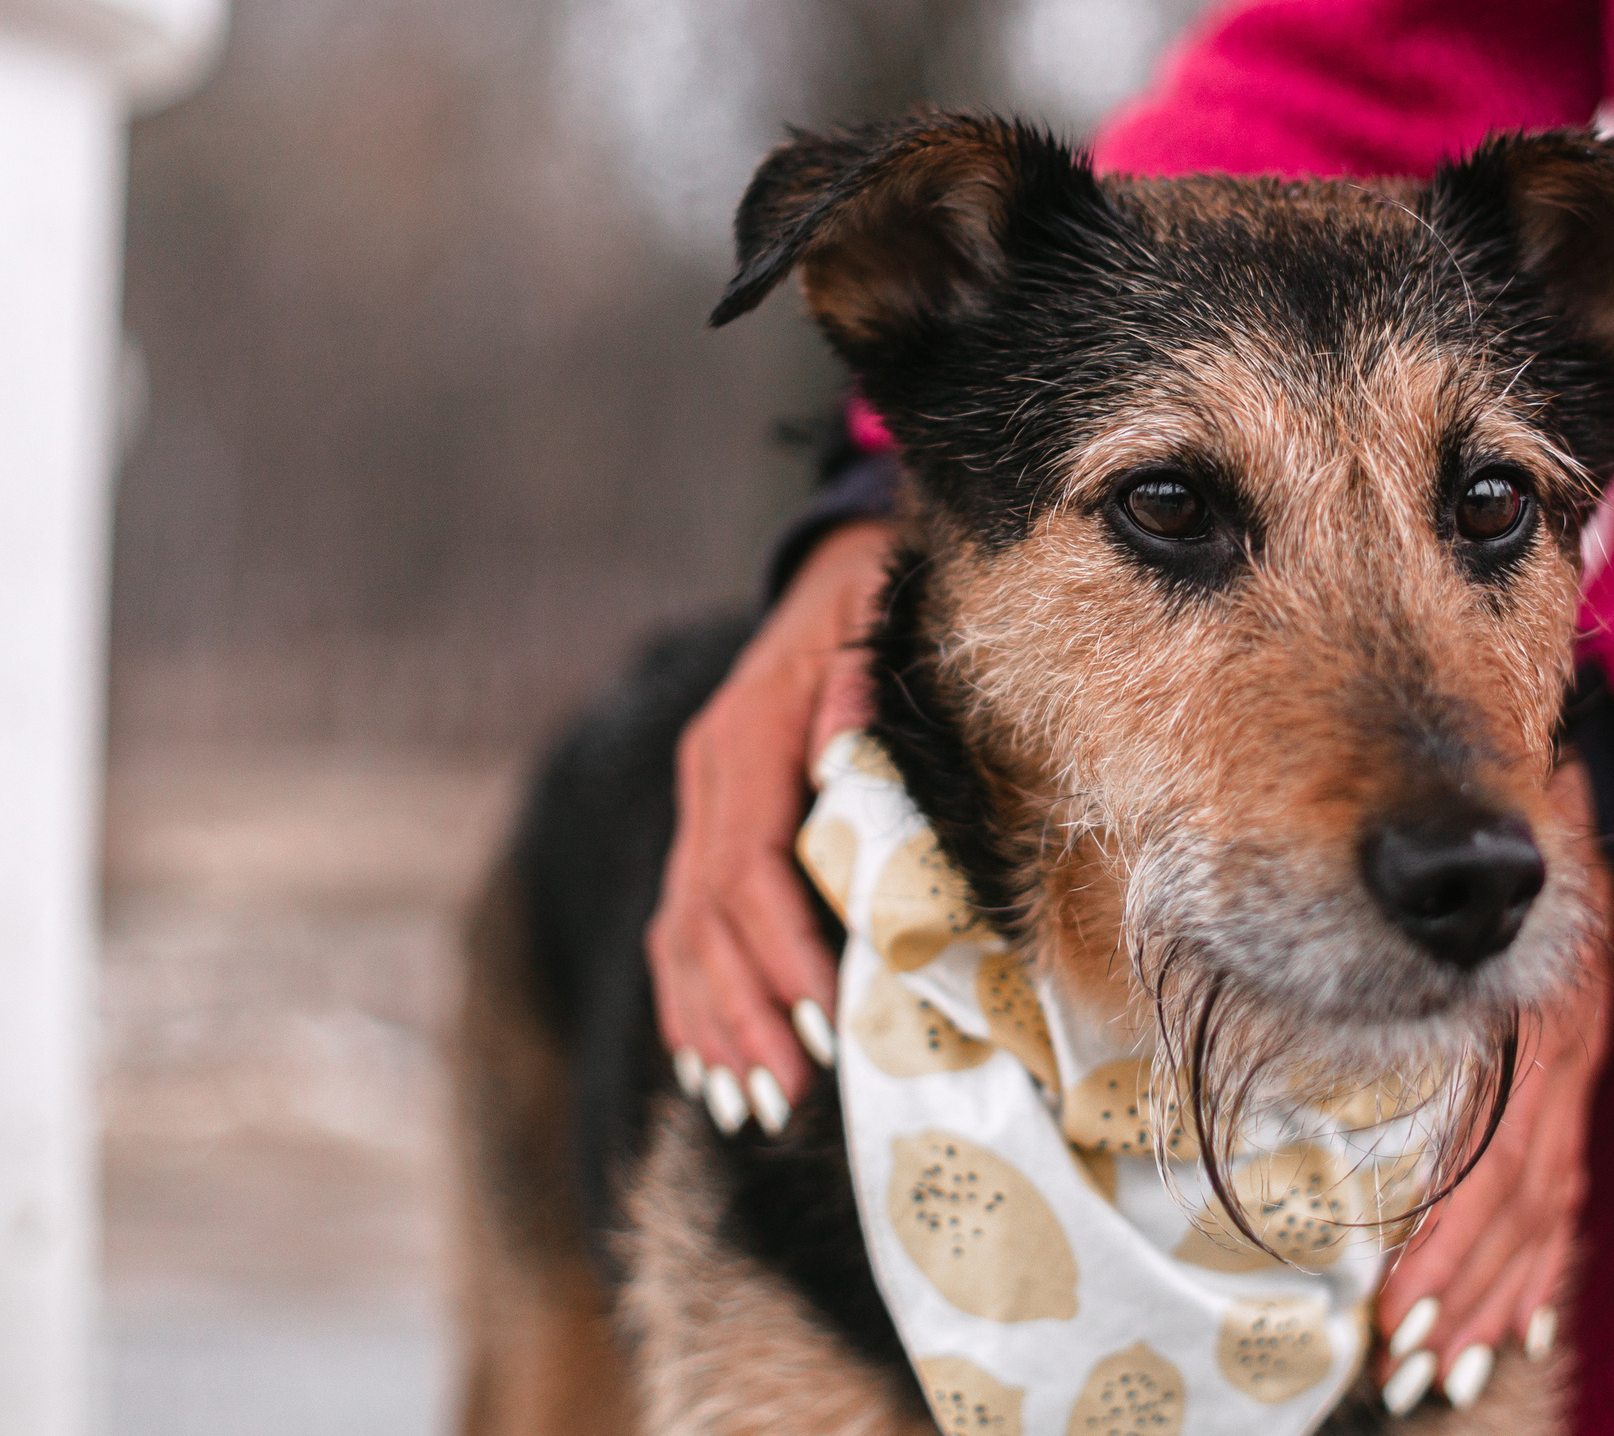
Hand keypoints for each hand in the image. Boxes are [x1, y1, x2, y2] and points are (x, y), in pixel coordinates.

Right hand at [647, 520, 892, 1132]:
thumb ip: (858, 687)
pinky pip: (684, 923)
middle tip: (787, 1091)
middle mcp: (710, 772)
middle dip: (746, 1009)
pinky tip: (712, 1063)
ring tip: (752, 1101)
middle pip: (704, 913)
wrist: (840, 563)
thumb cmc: (880, 597)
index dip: (780, 945)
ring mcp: (702, 798)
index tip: (825, 1012)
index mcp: (745, 731)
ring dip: (715, 1021)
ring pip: (682, 930)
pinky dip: (695, 998)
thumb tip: (841, 755)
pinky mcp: (710, 820)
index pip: (748, 862)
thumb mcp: (879, 618)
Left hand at [1373, 762, 1613, 1412]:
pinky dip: (1540, 1266)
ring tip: (1442, 1368)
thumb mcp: (1492, 860)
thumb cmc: (1512, 822)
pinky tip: (1518, 1325)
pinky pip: (1567, 1191)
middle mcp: (1568, 1058)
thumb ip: (1451, 902)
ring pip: (1545, 1211)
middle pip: (1521, 1203)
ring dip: (1497, 1297)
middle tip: (1404, 1362)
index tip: (1394, 1304)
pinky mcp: (1574, 1080)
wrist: (1585, 785)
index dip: (1451, 1241)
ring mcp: (1579, 1073)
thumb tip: (1397, 913)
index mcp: (1543, 1021)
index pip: (1501, 1159)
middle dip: (1464, 1291)